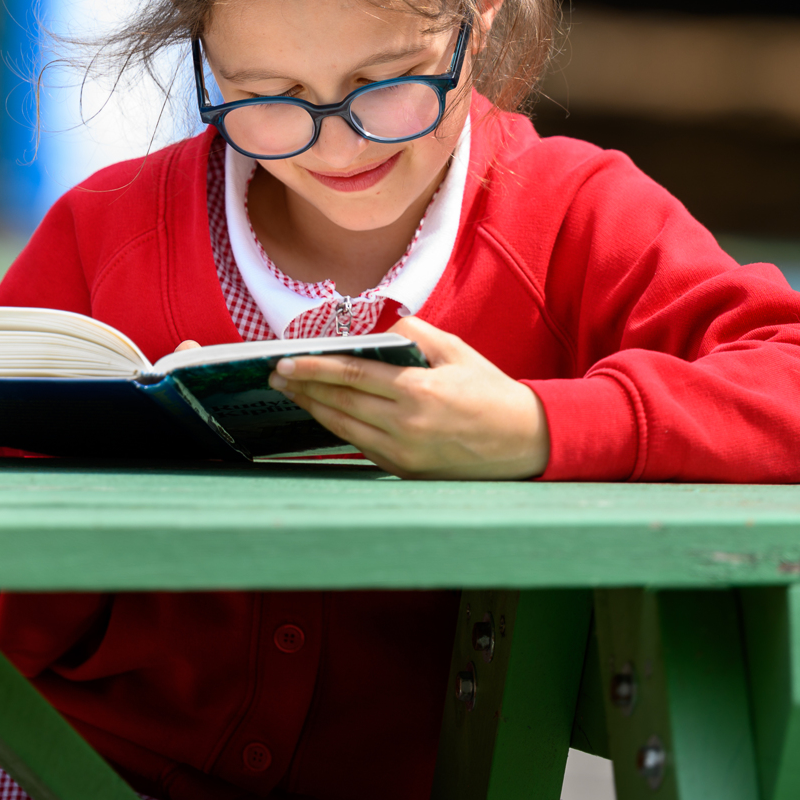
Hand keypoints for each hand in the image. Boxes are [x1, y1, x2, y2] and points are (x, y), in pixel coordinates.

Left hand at [268, 317, 549, 479]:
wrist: (524, 442)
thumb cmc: (489, 391)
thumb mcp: (456, 351)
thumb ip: (413, 334)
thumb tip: (373, 329)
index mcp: (419, 391)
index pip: (352, 377)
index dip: (314, 369)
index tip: (285, 363)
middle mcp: (407, 426)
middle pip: (340, 404)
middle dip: (303, 389)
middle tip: (275, 375)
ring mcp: (404, 453)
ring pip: (345, 428)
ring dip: (314, 410)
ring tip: (290, 393)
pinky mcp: (405, 470)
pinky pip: (362, 445)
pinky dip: (339, 427)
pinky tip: (324, 413)